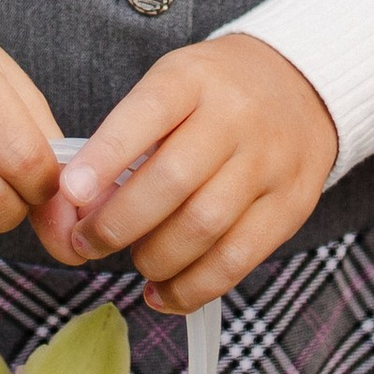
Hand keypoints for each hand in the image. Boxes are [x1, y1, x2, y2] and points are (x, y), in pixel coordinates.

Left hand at [34, 39, 338, 311]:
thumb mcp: (171, 86)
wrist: (302, 87)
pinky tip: (164, 293)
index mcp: (193, 79)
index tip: (70, 194)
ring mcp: (268, 163)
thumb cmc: (214, 94)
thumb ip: (127, 137)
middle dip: (118, 224)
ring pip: (204, 226)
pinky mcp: (290, 205)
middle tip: (86, 243)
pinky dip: (193, 288)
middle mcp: (235, 118)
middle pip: (173, 181)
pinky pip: (238, 260)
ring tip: (136, 263)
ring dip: (155, 259)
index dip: (105, 157)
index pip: (146, 114)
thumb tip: (80, 207)